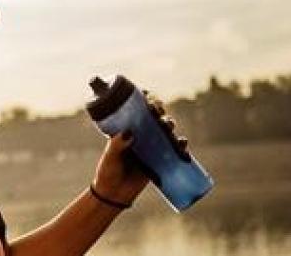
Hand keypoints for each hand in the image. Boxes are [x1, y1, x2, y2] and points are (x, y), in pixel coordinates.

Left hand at [91, 90, 188, 205]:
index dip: (144, 101)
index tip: (147, 94)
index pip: (136, 111)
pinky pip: (173, 150)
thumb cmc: (108, 173)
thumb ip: (117, 145)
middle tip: (158, 110)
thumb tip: (129, 132)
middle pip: (153, 118)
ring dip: (170, 125)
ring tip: (168, 126)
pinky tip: (182, 143)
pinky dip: (180, 145)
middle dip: (159, 111)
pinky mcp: (159, 161)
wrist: (114, 195)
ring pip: (164, 131)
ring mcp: (150, 148)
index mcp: (125, 130)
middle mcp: (139, 136)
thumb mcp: (110, 157)